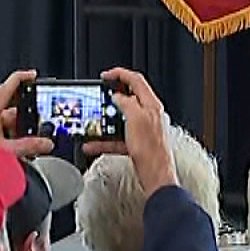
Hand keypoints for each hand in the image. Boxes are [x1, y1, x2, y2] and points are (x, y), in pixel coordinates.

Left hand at [0, 70, 55, 158]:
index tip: (33, 76)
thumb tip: (45, 143)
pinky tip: (15, 152)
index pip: (8, 87)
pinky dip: (9, 141)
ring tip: (25, 148)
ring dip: (17, 135)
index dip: (22, 78)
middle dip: (25, 121)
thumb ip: (30, 146)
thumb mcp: (9, 151)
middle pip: (11, 111)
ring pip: (6, 126)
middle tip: (36, 130)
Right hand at [84, 68, 174, 192]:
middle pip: (128, 98)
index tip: (105, 76)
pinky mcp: (137, 144)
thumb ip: (127, 104)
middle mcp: (149, 115)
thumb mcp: (136, 120)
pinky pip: (117, 138)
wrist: (156, 176)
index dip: (120, 74)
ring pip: (120, 119)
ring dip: (105, 120)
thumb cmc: (151, 150)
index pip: (136, 81)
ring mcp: (143, 130)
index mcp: (151, 105)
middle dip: (111, 96)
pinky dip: (105, 140)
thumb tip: (118, 96)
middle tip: (99, 96)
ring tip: (94, 121)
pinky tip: (93, 144)